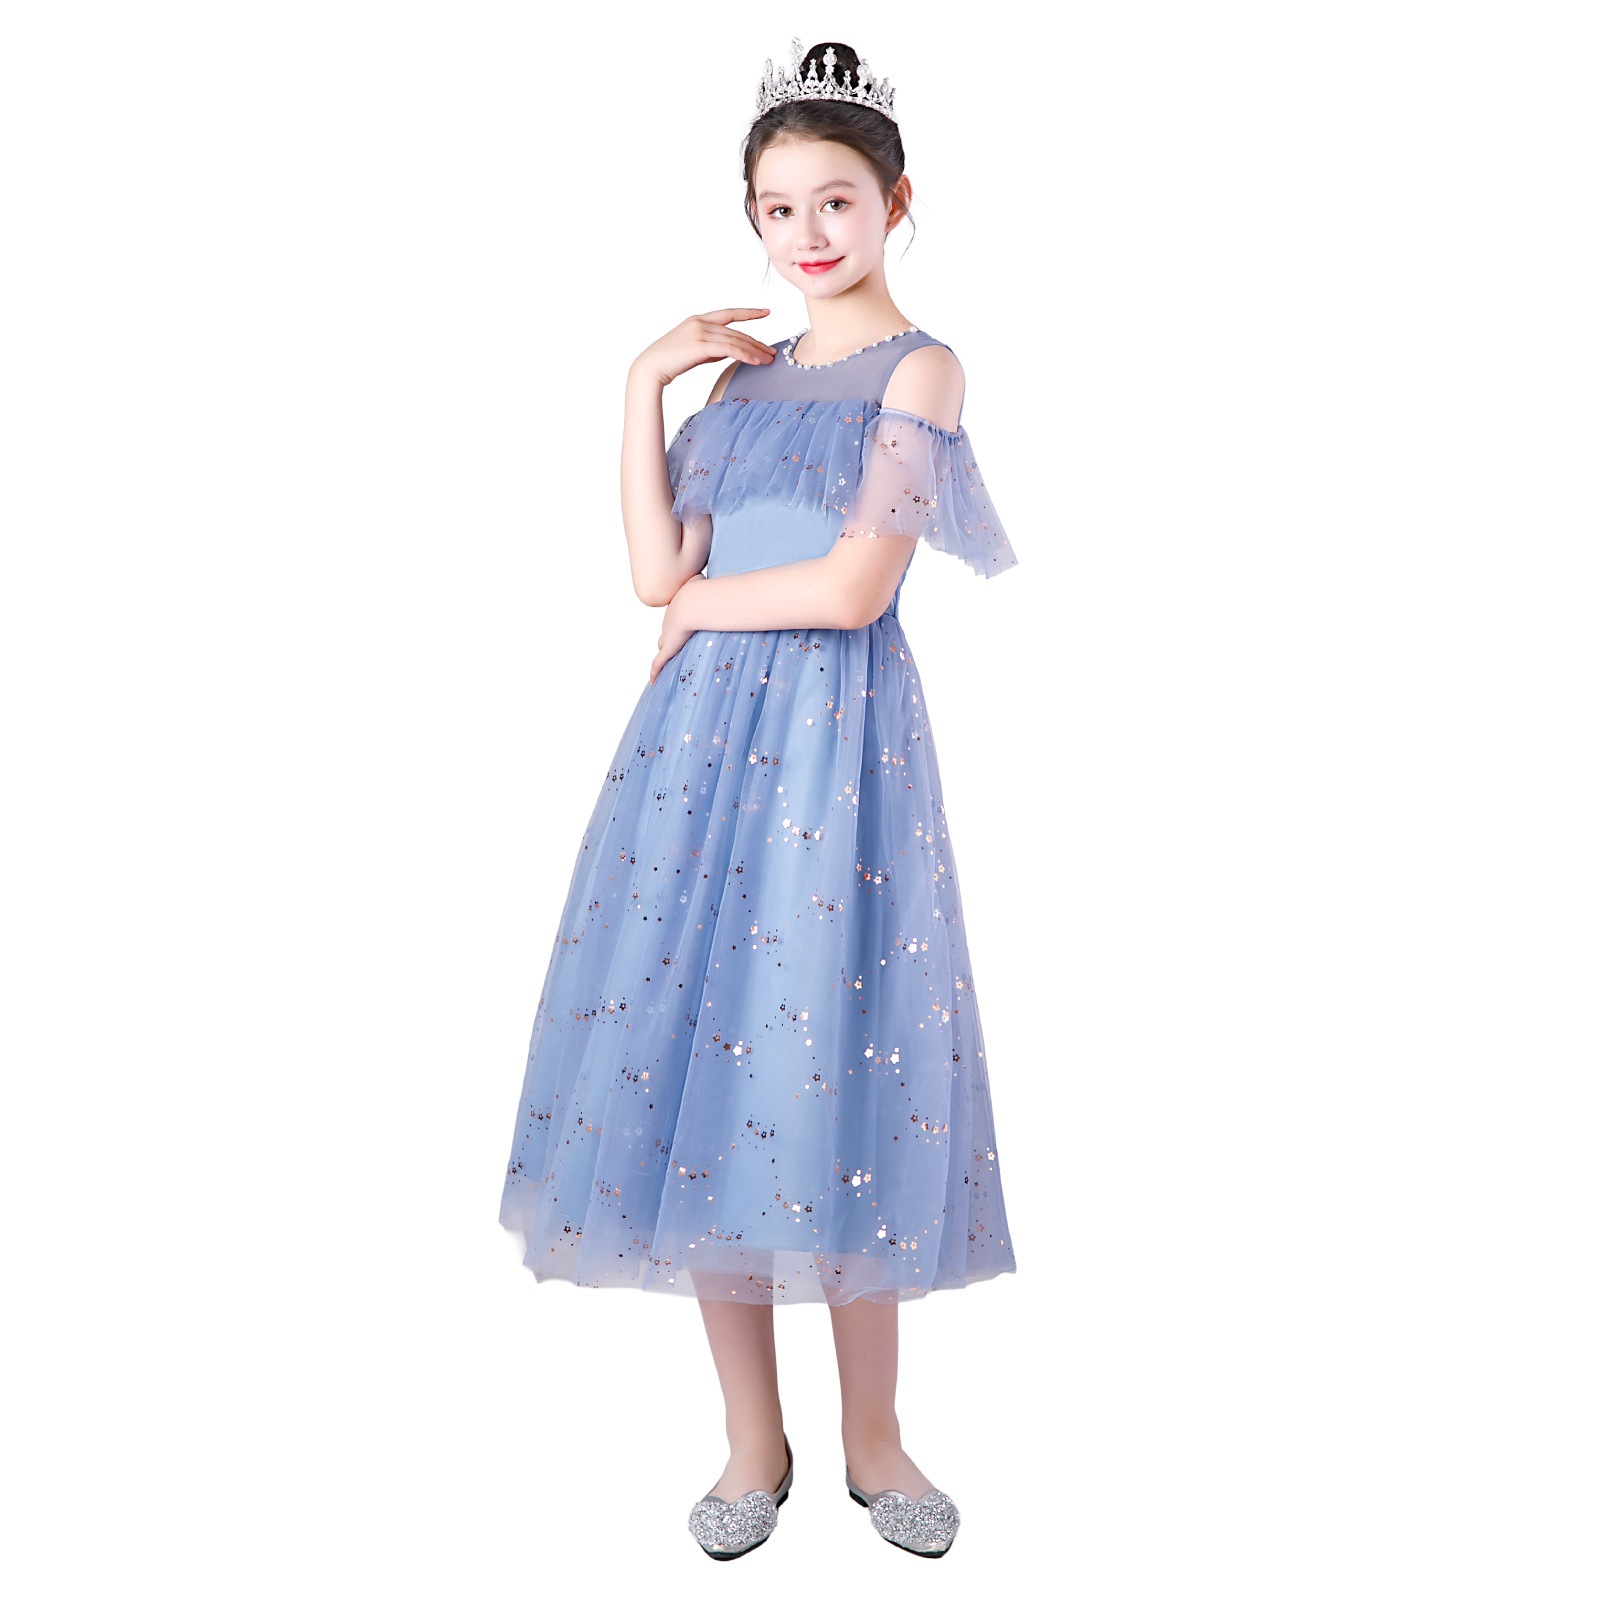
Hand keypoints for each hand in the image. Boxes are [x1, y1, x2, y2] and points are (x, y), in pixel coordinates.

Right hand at [632, 308, 774, 389]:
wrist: (650, 367)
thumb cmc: (670, 362)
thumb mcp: (694, 352)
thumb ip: (712, 348)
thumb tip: (730, 350)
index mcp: (699, 320)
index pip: (729, 313)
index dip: (749, 312)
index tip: (766, 312)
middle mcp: (701, 322)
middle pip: (736, 331)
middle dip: (757, 343)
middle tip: (773, 353)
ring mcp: (700, 332)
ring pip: (735, 340)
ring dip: (754, 351)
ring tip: (768, 361)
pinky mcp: (700, 345)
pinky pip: (729, 349)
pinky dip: (744, 355)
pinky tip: (755, 362)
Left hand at [648, 574, 704, 684]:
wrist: (695, 601)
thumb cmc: (705, 591)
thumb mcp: (708, 583)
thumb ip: (715, 583)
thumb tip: (729, 580)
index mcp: (679, 608)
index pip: (676, 618)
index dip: (678, 624)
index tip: (682, 626)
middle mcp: (670, 621)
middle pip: (666, 633)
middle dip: (669, 638)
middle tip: (673, 644)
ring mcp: (668, 635)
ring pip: (663, 647)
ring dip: (664, 653)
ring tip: (665, 664)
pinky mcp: (669, 648)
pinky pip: (658, 663)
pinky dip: (655, 671)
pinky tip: (653, 680)